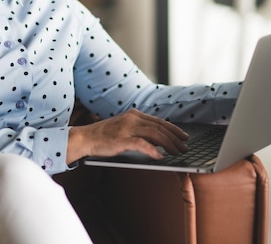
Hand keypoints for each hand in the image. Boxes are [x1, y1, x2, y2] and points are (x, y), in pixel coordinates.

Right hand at [66, 109, 188, 164]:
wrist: (85, 138)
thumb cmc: (104, 136)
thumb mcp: (124, 127)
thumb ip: (139, 129)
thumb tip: (158, 139)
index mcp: (134, 114)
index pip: (159, 121)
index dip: (174, 129)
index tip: (184, 137)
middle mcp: (132, 118)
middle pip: (160, 127)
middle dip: (175, 138)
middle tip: (185, 147)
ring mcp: (127, 128)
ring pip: (155, 134)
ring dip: (169, 144)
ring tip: (177, 153)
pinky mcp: (122, 139)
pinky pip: (142, 144)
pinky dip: (153, 150)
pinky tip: (161, 156)